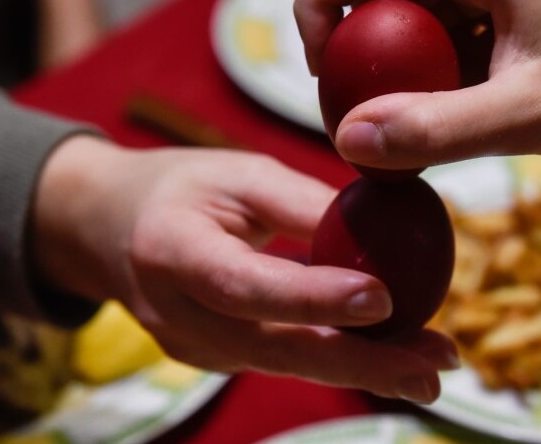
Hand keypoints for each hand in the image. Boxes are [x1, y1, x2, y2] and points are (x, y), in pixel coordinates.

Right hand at [33, 137, 456, 402]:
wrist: (108, 228)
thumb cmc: (180, 187)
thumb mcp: (239, 172)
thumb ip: (303, 203)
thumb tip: (385, 227)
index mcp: (174, 251)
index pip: (249, 285)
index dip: (315, 298)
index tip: (383, 299)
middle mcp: (179, 314)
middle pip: (278, 349)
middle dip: (363, 363)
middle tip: (432, 368)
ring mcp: (194, 347)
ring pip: (288, 364)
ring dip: (363, 368)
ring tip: (431, 367)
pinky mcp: (213, 359)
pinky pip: (281, 360)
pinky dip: (336, 357)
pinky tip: (389, 355)